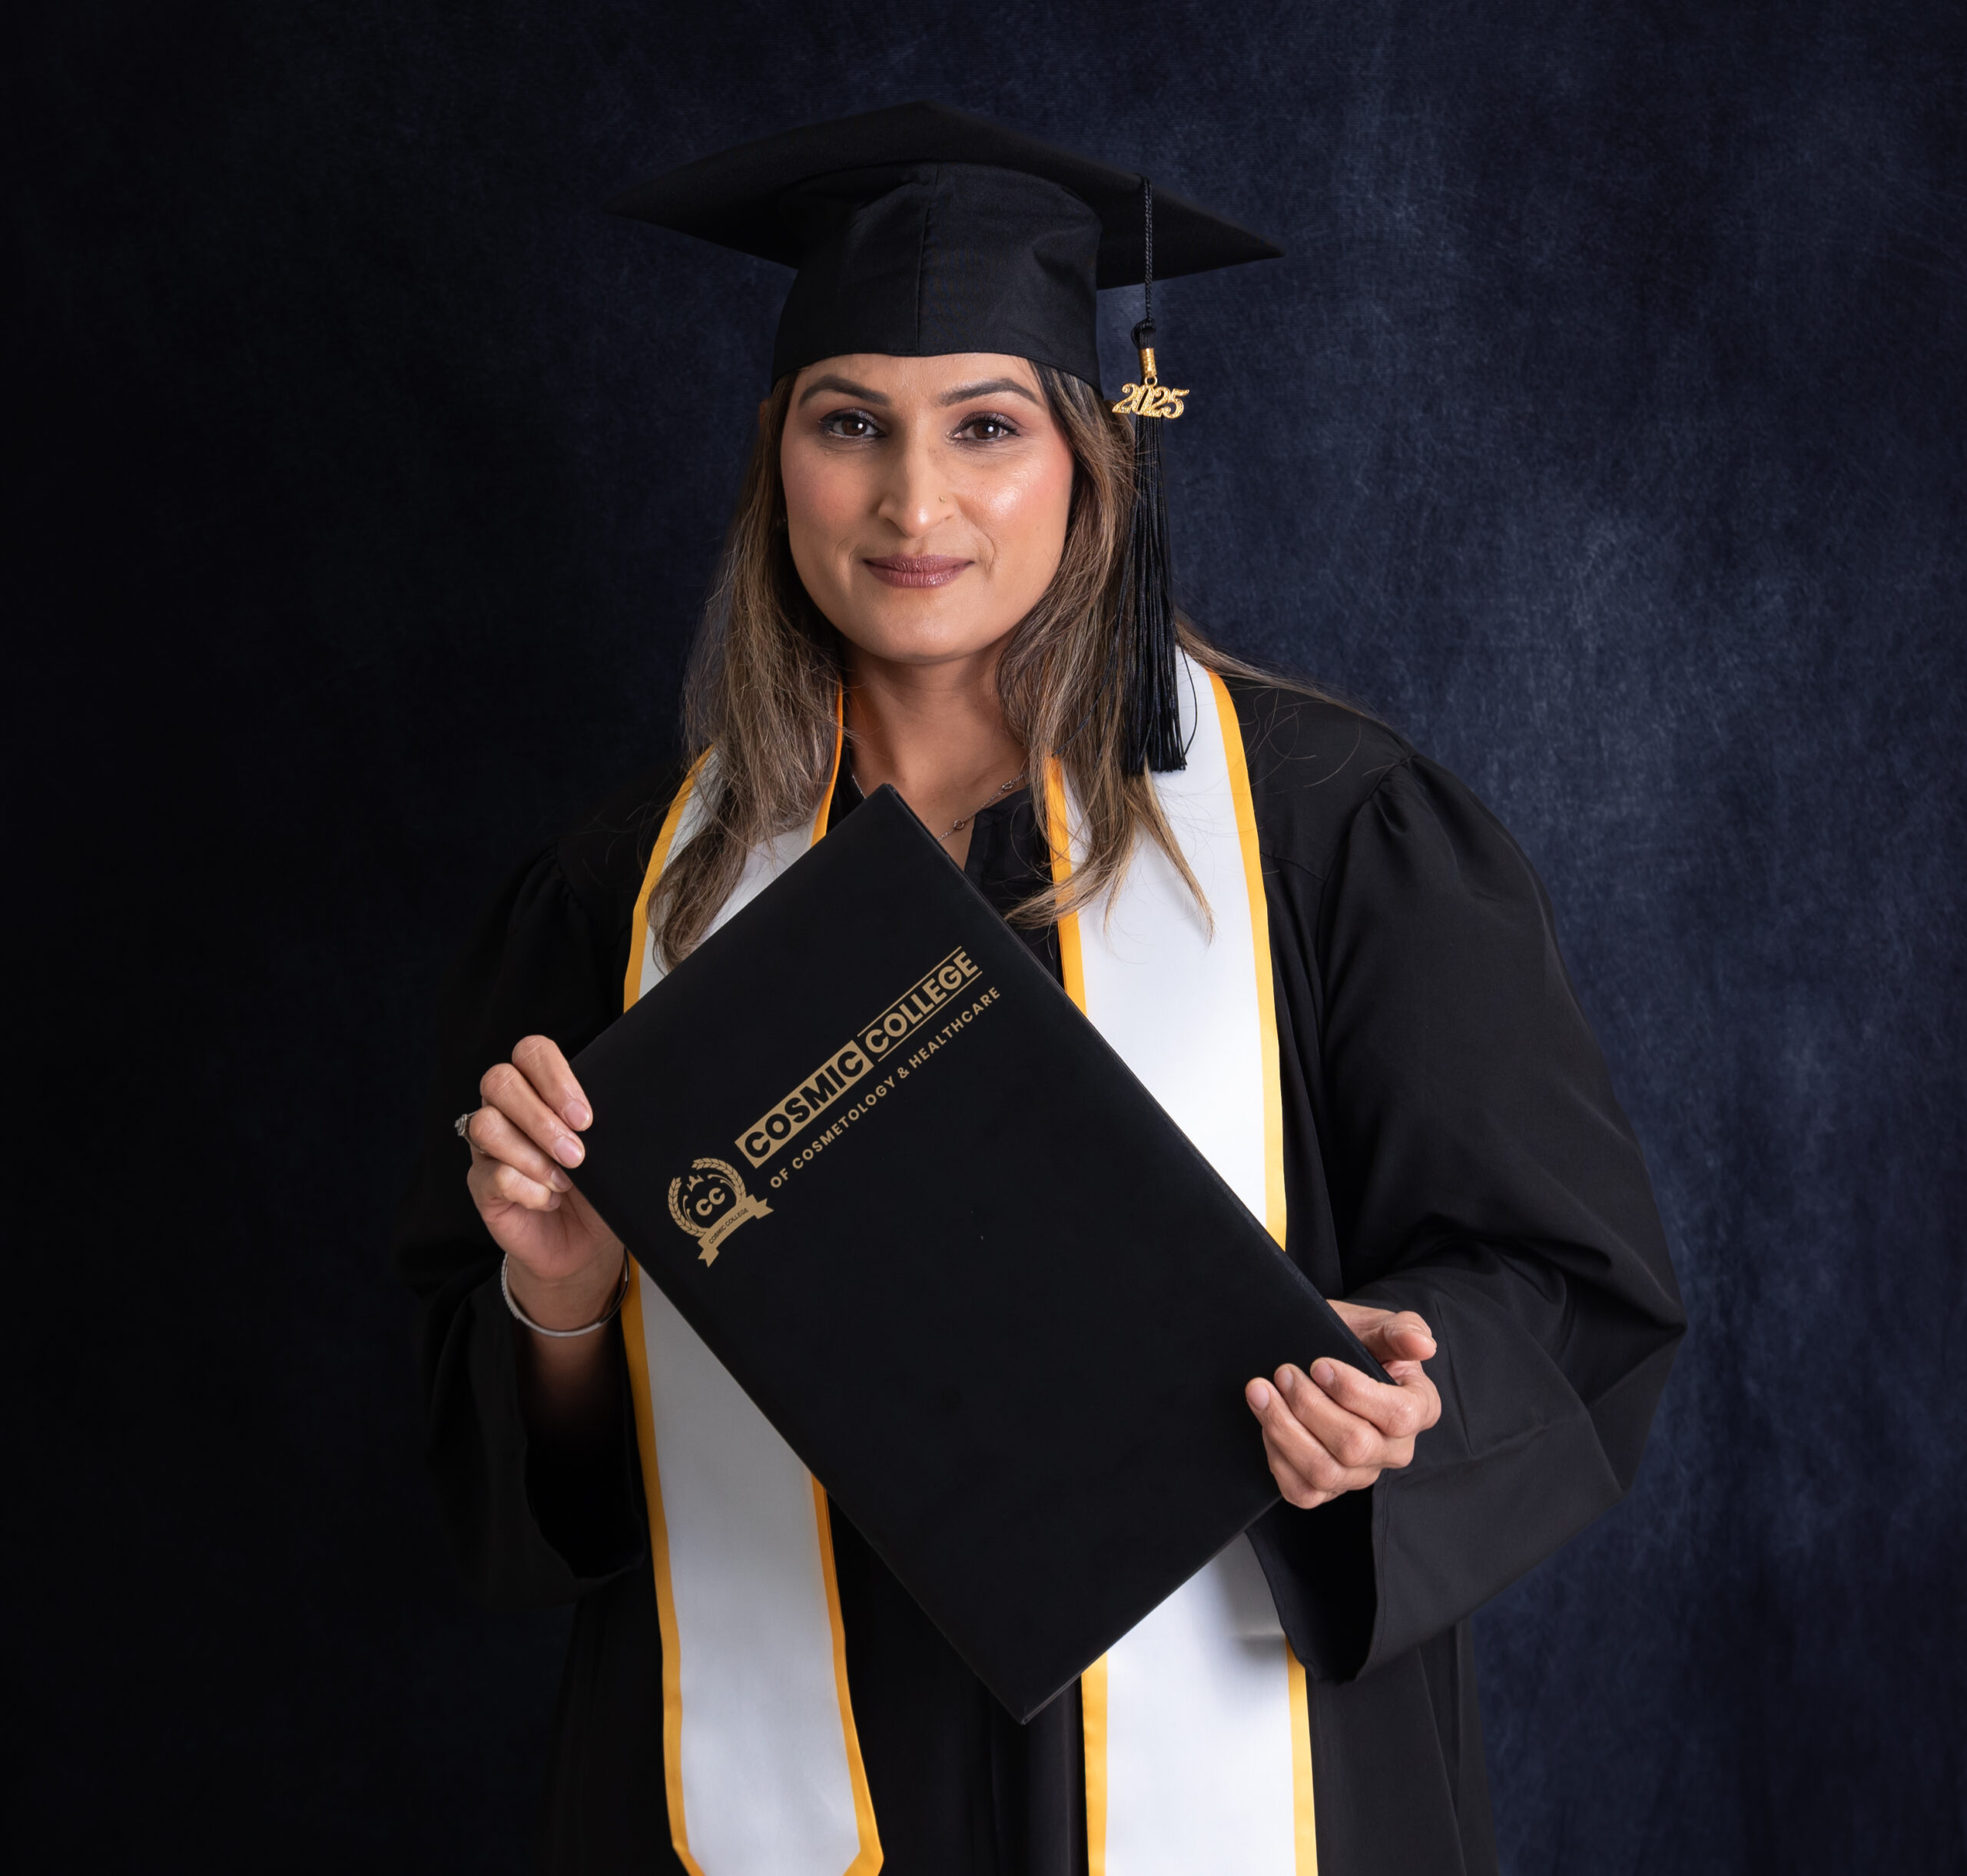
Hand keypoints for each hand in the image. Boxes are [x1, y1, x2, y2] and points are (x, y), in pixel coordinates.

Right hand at [463, 1035, 623, 1330]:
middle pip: (499, 1081)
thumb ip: (606, 1125)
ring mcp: (488, 1147)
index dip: (554, 1077)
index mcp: (540, 1090)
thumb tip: (623, 1108)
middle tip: (577, 1153)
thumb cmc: (598, 1189)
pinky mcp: (480, 1184)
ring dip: (531, 1153)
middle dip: (541, 1117)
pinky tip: (550, 1199)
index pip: (531, 1052)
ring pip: (485, 1124)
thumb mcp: (610, 1152)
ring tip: (566, 1179)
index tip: (585, 1117)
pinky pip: (491, 1174)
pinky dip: (527, 1188)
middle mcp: (507, 1110)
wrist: (585, 1244)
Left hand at [1244, 1301, 1441, 1509]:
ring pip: (1325, 1472)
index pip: (1399, 1416)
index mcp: (1419, 1408)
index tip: (1319, 1365)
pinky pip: (1303, 1491)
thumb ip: (1401, 1330)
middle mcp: (1395, 1449)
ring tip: (1262, 1392)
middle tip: (1284, 1373)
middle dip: (1310, 1406)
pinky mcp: (1329, 1488)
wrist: (1319, 1360)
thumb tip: (1424, 1345)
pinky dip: (1278, 1458)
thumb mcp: (1376, 1326)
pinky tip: (1267, 1423)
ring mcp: (1362, 1473)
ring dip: (1285, 1430)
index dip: (1354, 1392)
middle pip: (1355, 1446)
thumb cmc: (1355, 1342)